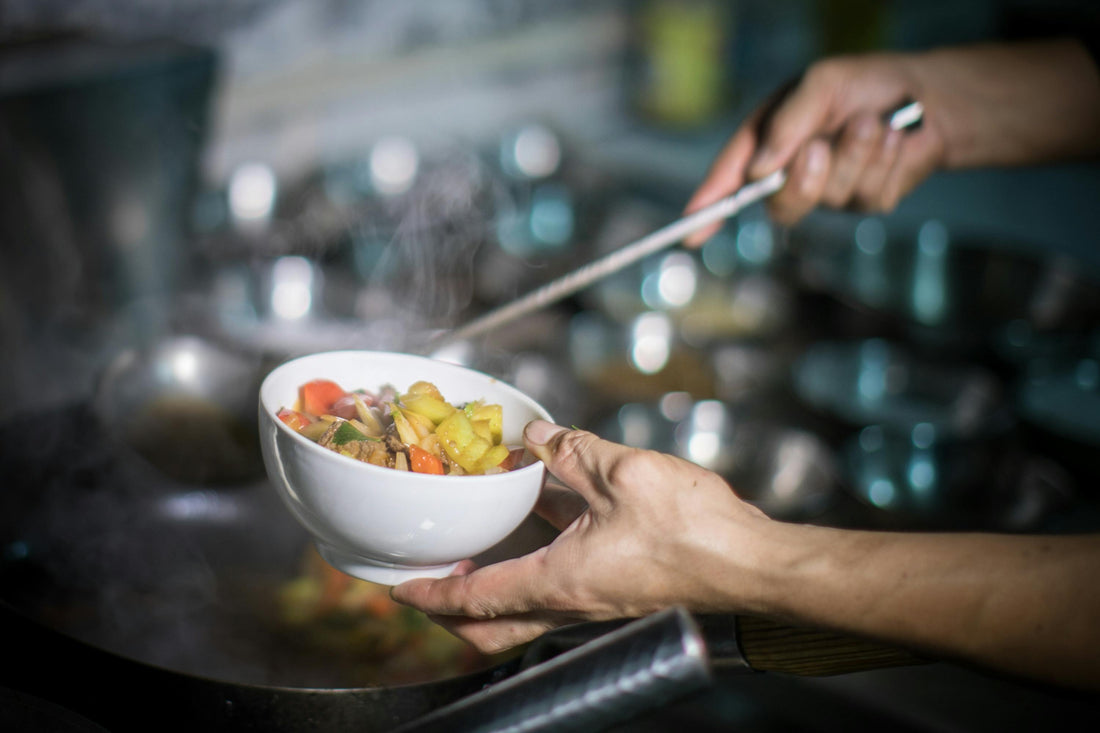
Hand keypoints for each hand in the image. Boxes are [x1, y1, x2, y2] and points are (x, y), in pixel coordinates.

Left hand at [390, 420, 772, 653]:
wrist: (750, 562)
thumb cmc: (693, 532)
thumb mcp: (620, 472)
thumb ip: (569, 451)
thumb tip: (536, 435)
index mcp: (559, 581)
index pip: (473, 599)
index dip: (429, 593)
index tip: (399, 589)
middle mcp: (571, 602)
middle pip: (492, 627)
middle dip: (451, 613)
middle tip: (427, 585)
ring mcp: (594, 600)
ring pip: (523, 610)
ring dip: (490, 587)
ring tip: (472, 549)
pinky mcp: (616, 590)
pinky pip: (558, 583)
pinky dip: (533, 561)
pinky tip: (541, 516)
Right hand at [684, 53, 945, 237]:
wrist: (926, 95)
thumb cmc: (865, 84)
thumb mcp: (822, 83)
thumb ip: (789, 122)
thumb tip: (760, 169)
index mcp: (769, 140)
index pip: (731, 177)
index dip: (710, 205)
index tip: (691, 231)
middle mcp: (793, 171)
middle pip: (779, 204)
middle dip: (801, 180)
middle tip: (819, 147)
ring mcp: (830, 191)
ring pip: (831, 197)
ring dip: (855, 155)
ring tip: (875, 122)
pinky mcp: (866, 201)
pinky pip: (869, 196)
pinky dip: (885, 162)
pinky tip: (895, 139)